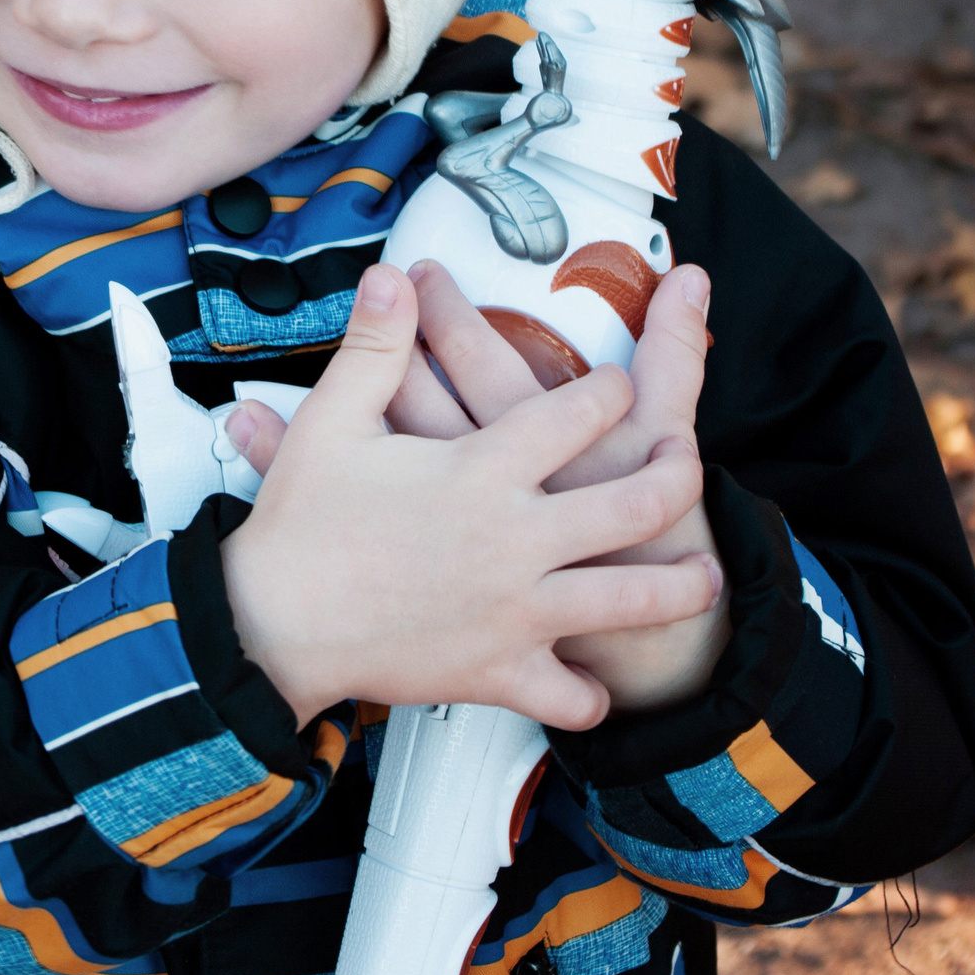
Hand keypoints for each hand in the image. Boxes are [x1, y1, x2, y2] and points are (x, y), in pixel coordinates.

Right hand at [217, 263, 717, 729]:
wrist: (270, 628)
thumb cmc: (299, 526)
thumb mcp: (331, 420)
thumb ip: (373, 346)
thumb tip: (393, 278)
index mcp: (481, 470)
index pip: (575, 413)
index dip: (608, 391)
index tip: (618, 384)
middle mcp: (515, 538)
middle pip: (636, 503)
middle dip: (679, 481)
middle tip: (690, 466)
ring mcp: (516, 611)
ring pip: (629, 598)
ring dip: (677, 587)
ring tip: (703, 574)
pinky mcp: (499, 673)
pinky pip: (567, 695)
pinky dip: (587, 696)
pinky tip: (598, 685)